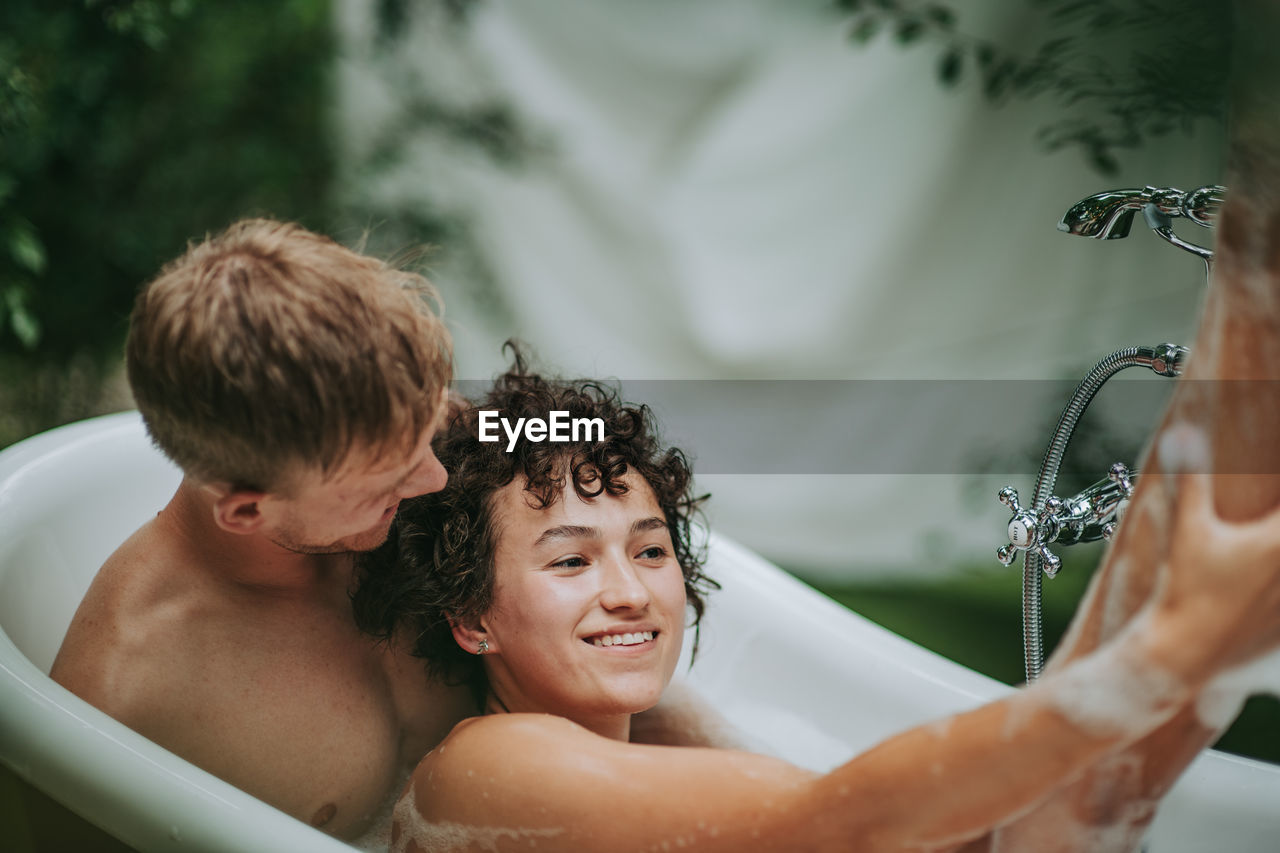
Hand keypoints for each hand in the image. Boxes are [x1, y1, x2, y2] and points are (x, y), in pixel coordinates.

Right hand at [1149, 425, 1279, 678]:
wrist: (1184, 653)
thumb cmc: (1184, 589)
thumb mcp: (1188, 530)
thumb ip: (1192, 479)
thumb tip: (1182, 433)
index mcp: (1279, 540)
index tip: (1275, 484)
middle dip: (1276, 524)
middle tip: (1263, 525)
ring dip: (1277, 562)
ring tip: (1260, 554)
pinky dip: (1279, 589)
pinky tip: (1264, 583)